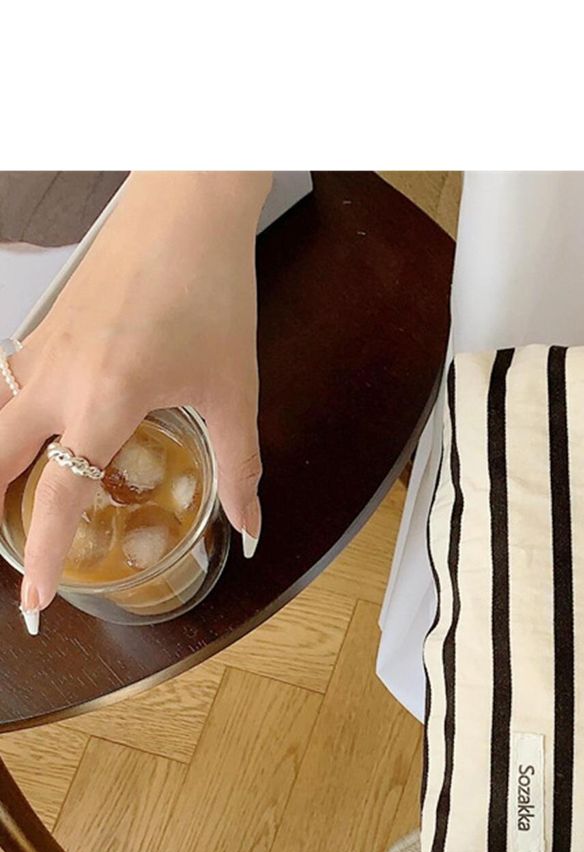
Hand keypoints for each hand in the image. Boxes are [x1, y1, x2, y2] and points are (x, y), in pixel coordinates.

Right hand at [0, 171, 271, 631]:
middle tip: (15, 560)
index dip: (45, 562)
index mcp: (102, 402)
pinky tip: (34, 440)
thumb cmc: (210, 288)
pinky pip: (7, 390)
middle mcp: (54, 379)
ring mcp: (39, 350)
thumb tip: (250, 527)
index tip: (35, 606)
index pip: (57, 502)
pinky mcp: (42, 328)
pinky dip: (9, 425)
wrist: (186, 203)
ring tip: (17, 506)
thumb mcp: (234, 392)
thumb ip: (239, 469)